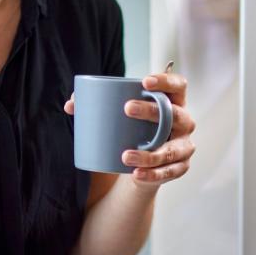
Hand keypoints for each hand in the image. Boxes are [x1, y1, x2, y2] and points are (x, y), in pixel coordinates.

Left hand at [62, 70, 195, 187]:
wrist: (138, 164)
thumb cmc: (131, 131)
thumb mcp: (119, 117)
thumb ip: (95, 107)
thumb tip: (71, 105)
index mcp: (174, 102)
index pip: (179, 85)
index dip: (166, 80)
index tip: (144, 82)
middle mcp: (184, 122)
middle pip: (175, 115)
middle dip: (152, 111)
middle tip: (127, 109)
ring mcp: (184, 146)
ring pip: (172, 149)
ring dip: (150, 153)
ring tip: (125, 155)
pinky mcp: (180, 167)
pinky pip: (168, 172)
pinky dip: (152, 174)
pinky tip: (135, 173)